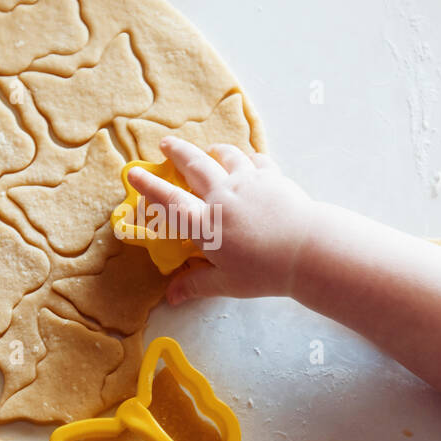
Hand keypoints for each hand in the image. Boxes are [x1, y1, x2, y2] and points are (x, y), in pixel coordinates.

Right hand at [127, 136, 316, 305]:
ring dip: (213, 150)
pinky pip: (256, 160)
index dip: (148, 187)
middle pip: (194, 165)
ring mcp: (247, 182)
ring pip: (225, 156)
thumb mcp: (227, 283)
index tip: (132, 173)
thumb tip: (171, 297)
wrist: (308, 249)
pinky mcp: (271, 177)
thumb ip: (196, 285)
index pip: (168, 202)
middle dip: (177, 152)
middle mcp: (221, 196)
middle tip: (165, 143)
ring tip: (209, 150)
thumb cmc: (265, 271)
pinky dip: (248, 158)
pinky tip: (248, 160)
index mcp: (205, 225)